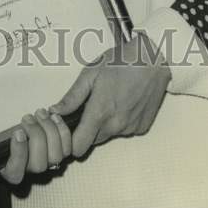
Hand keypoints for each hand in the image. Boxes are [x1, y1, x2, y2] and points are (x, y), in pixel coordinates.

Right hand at [0, 109, 72, 185]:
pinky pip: (67, 149)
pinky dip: (62, 131)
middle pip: (38, 164)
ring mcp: (49, 164)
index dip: (18, 153)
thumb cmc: (13, 134)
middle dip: (35, 136)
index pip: (15, 172)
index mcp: (14, 171)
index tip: (18, 132)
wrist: (30, 131)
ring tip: (41, 113)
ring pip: (55, 157)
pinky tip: (55, 116)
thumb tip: (11, 134)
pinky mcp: (61, 153)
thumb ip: (1, 138)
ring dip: (49, 131)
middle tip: (28, 117)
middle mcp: (33, 171)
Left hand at [50, 32, 170, 159]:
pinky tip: (123, 102)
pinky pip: (124, 131)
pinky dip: (120, 121)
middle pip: (92, 141)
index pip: (78, 147)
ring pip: (108, 135)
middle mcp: (116, 126)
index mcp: (100, 113)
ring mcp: (131, 128)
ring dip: (104, 125)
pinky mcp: (142, 127)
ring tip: (108, 100)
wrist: (152, 60)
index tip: (68, 128)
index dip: (69, 141)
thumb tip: (55, 112)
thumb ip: (72, 97)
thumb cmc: (119, 62)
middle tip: (87, 107)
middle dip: (86, 130)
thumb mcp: (90, 74)